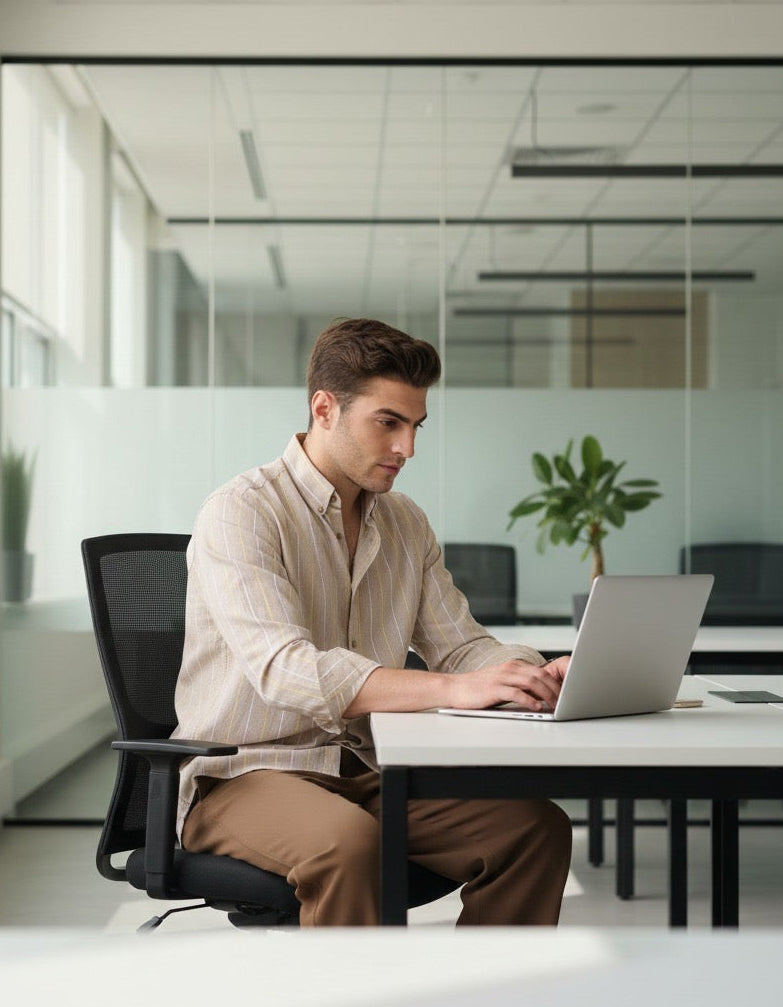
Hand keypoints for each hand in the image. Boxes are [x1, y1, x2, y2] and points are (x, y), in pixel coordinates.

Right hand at [445, 656, 568, 712]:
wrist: (455, 688)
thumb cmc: (479, 688)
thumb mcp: (503, 683)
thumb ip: (521, 686)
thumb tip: (541, 696)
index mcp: (514, 666)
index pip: (542, 672)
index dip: (556, 683)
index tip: (566, 695)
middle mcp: (510, 668)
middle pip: (540, 675)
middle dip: (556, 689)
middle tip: (566, 702)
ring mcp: (501, 677)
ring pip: (531, 682)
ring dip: (546, 694)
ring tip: (555, 705)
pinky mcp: (494, 688)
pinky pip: (516, 692)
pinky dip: (529, 700)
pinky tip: (536, 707)